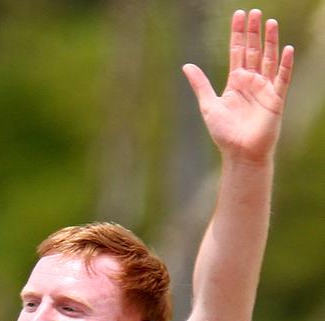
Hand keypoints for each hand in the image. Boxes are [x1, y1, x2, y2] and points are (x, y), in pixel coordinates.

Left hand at [183, 9, 293, 162]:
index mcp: (235, 82)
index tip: (239, 15)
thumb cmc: (224, 133)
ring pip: (269, 60)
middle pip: (253, 51)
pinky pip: (282, 78)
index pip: (237, 52)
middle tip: (254, 12)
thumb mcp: (208, 105)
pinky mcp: (275, 99)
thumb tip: (187, 65)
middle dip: (253, 32)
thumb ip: (200, 84)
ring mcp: (264, 89)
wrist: (239, 153)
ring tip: (270, 23)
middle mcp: (251, 82)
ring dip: (270, 42)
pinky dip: (285, 65)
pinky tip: (287, 50)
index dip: (238, 34)